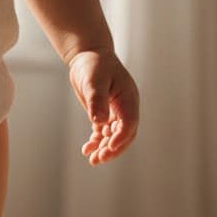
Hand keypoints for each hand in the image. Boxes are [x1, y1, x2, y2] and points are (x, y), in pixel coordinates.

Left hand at [68, 48, 138, 164]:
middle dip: (113, 148)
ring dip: (105, 149)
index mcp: (128, 97)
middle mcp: (125, 107)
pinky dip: (96, 142)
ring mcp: (116, 112)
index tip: (108, 147)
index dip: (121, 137)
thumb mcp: (95, 81)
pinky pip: (103, 133)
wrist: (88, 56)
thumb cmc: (94, 64)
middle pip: (125, 134)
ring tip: (93, 160)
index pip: (129, 122)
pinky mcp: (104, 114)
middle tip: (99, 159)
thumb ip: (97, 101)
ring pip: (114, 136)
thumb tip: (99, 122)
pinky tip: (87, 150)